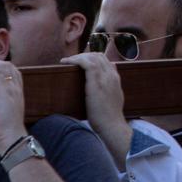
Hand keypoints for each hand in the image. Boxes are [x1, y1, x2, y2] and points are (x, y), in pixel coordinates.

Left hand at [0, 58, 28, 153]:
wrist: (11, 138)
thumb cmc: (7, 131)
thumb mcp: (6, 115)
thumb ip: (1, 107)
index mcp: (19, 93)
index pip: (15, 72)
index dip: (3, 67)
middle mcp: (17, 88)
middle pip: (9, 66)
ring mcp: (11, 89)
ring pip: (3, 66)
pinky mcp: (3, 91)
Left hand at [63, 51, 131, 169]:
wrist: (112, 126)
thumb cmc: (110, 117)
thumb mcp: (115, 97)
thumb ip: (113, 85)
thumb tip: (109, 75)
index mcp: (115, 78)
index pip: (104, 59)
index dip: (92, 58)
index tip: (80, 62)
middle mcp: (111, 74)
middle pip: (98, 55)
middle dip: (84, 55)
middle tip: (71, 61)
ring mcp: (104, 77)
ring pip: (92, 57)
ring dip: (78, 56)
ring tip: (67, 61)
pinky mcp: (96, 82)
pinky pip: (86, 63)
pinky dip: (75, 59)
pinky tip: (65, 62)